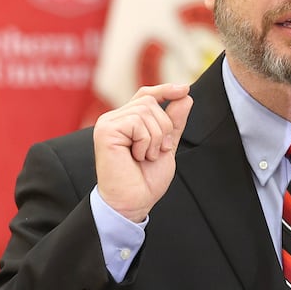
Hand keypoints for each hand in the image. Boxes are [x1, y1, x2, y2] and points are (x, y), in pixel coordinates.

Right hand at [93, 84, 193, 222]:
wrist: (134, 200)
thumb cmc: (146, 178)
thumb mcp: (166, 144)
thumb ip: (174, 121)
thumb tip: (185, 96)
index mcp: (127, 121)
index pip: (146, 95)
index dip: (165, 90)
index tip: (184, 89)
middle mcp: (115, 118)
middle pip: (151, 102)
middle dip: (163, 128)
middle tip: (156, 152)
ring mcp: (108, 123)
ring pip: (146, 111)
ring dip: (155, 138)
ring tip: (145, 156)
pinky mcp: (105, 131)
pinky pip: (137, 123)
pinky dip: (145, 142)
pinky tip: (136, 156)